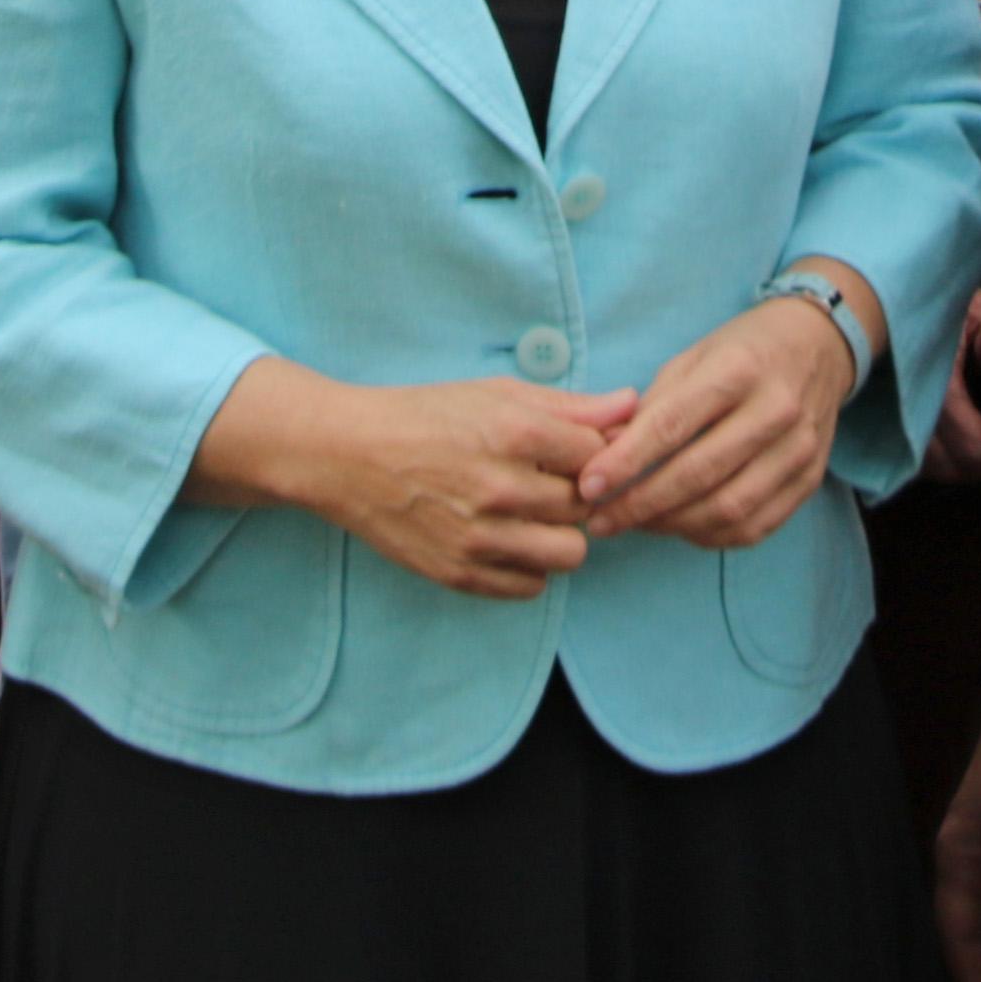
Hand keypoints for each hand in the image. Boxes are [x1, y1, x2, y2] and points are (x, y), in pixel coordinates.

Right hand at [270, 374, 633, 596]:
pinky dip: (529, 566)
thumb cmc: (425, 415)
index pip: (599, 457)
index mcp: (513, 433)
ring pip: (569, 554)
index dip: (593, 455)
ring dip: (560, 536)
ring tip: (533, 516)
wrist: (347, 455)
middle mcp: (499, 488)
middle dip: (575, 495)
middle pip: (586, 507)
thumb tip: (632, 405)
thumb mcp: (495, 394)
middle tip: (548, 482)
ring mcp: (479, 537)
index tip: (573, 453)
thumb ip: (569, 406)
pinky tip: (508, 539)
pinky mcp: (459, 573)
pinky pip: (530, 587)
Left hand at [581, 284, 862, 550]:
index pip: (672, 426)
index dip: (626, 462)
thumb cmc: (742, 352)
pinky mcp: (810, 480)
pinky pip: (755, 526)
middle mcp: (775, 410)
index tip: (588, 486)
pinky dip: (710, 536)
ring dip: (672, 526)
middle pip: (699, 474)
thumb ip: (649, 407)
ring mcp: (799, 449)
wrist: (819, 347)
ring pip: (728, 509)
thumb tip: (602, 455)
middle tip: (600, 519)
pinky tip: (680, 527)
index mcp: (738, 369)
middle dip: (641, 505)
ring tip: (635, 524)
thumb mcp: (692, 358)